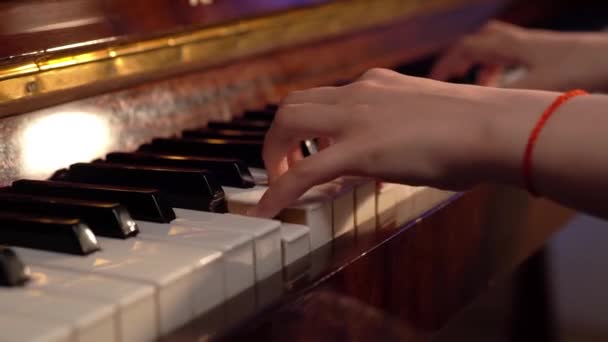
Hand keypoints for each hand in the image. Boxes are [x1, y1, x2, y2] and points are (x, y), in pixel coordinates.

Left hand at [248, 69, 555, 217]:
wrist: (493, 127)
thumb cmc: (472, 128)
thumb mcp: (422, 119)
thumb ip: (396, 130)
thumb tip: (386, 156)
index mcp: (374, 86)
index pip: (322, 97)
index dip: (305, 125)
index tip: (305, 149)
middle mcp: (358, 94)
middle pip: (292, 103)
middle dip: (278, 137)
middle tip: (282, 166)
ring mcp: (356, 118)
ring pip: (288, 123)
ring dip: (274, 154)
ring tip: (280, 182)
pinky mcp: (359, 150)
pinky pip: (303, 172)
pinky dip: (279, 190)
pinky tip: (269, 211)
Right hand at [431, 21, 607, 90]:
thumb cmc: (582, 70)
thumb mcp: (537, 89)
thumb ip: (503, 100)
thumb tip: (472, 114)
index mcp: (512, 47)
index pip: (467, 48)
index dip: (446, 64)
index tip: (433, 82)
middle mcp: (522, 43)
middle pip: (483, 41)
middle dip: (464, 58)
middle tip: (455, 78)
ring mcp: (539, 49)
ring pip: (502, 50)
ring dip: (487, 67)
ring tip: (481, 89)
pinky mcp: (554, 58)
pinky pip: (519, 61)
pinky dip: (508, 74)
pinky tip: (512, 93)